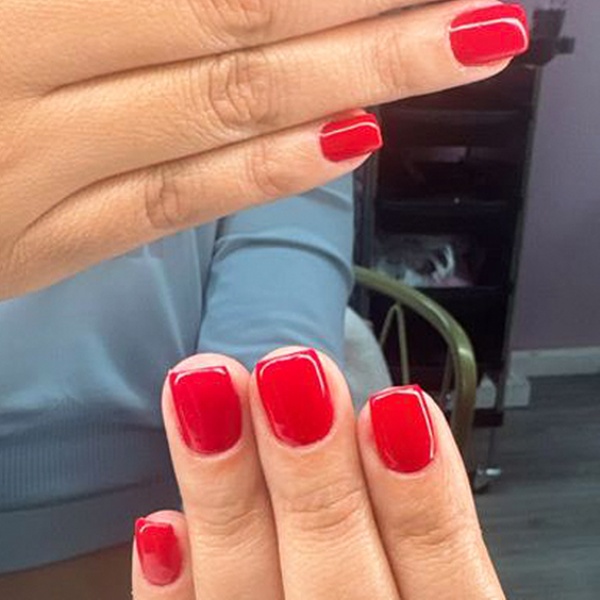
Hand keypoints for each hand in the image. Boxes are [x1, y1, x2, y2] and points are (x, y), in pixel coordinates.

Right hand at [0, 1, 527, 297]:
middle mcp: (21, 64)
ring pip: (219, 109)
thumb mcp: (21, 21)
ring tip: (456, 51)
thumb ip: (120, 4)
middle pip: (234, 19)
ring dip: (351, 82)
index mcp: (14, 0)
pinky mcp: (40, 242)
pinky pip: (172, 202)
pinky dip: (265, 172)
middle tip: (483, 9)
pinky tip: (351, 145)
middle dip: (371, 16)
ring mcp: (34, 165)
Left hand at [132, 347, 505, 599]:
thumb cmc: (375, 595)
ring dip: (226, 496)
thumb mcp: (432, 580)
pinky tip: (160, 523)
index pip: (444, 580)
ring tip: (202, 390)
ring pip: (246, 596)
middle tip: (286, 376)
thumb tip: (397, 424)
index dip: (422, 495)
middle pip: (340, 585)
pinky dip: (173, 593)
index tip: (394, 406)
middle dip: (312, 473)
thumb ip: (419, 529)